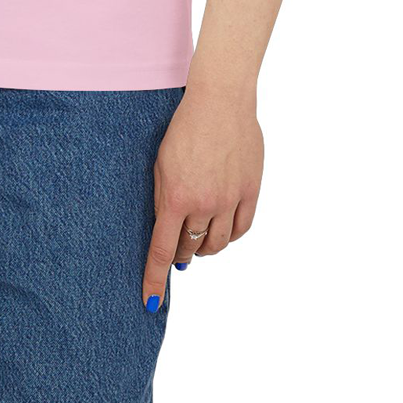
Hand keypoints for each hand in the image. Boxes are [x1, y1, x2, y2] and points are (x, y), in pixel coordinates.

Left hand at [141, 86, 263, 308]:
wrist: (220, 102)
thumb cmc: (184, 128)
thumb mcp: (161, 164)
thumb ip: (163, 200)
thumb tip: (167, 232)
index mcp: (176, 197)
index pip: (161, 249)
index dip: (154, 278)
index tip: (151, 300)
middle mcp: (205, 204)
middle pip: (190, 247)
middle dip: (180, 254)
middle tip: (176, 251)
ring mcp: (231, 199)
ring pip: (217, 243)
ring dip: (205, 248)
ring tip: (198, 240)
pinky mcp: (251, 191)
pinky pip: (242, 229)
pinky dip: (230, 236)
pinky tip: (221, 231)